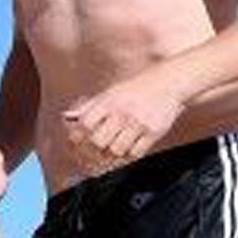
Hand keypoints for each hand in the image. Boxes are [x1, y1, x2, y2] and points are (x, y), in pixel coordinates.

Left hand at [62, 67, 187, 170]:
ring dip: (113, 153)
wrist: (170, 82)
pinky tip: (129, 148)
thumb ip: (90, 106)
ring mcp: (138, 123)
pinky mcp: (154, 132)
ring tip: (114, 148)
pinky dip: (129, 155)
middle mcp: (122, 112)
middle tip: (97, 150)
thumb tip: (67, 117)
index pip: (85, 123)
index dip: (78, 135)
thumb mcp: (111, 92)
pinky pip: (136, 153)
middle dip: (95, 148)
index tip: (77, 141)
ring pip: (117, 150)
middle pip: (98, 141)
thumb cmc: (137, 88)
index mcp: (109, 101)